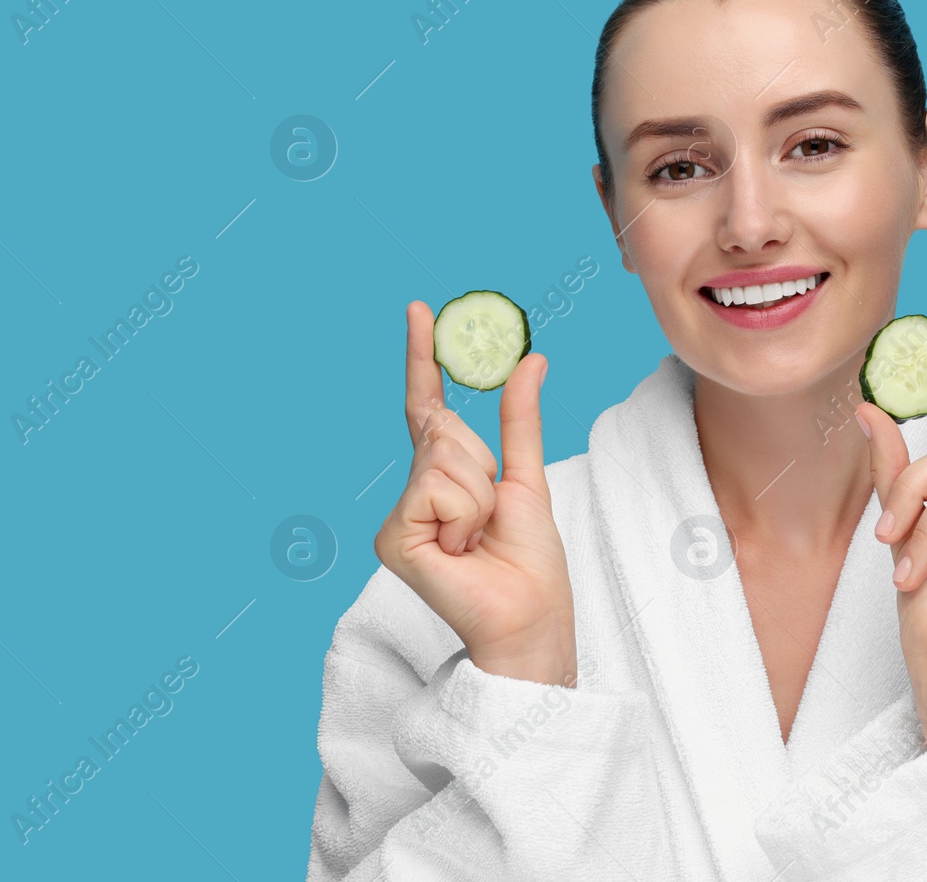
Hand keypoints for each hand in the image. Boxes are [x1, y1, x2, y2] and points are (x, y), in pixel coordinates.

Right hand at [374, 300, 575, 686]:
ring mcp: (399, 516)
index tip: (419, 310)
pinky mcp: (394, 537)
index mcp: (441, 477)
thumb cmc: (529, 563)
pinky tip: (461, 550)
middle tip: (490, 516)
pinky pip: (438, 488)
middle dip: (483, 465)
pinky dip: (465, 515)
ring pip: (444, 457)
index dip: (423, 358)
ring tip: (478, 538)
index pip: (428, 406)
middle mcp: (412, 493)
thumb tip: (532, 360)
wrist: (531, 617)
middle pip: (444, 430)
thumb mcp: (528, 478)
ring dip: (479, 496)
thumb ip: (521, 420)